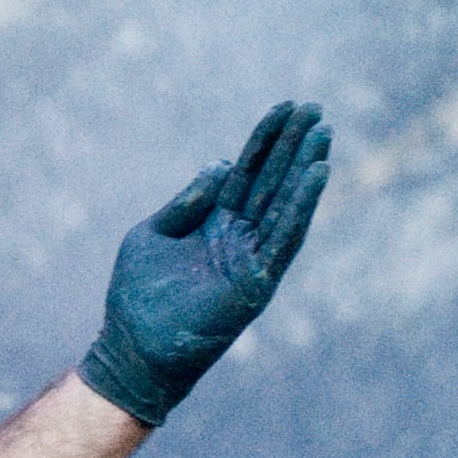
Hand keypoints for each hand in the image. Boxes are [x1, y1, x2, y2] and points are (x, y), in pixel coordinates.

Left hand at [80, 100, 329, 427]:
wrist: (134, 349)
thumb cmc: (136, 297)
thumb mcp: (150, 236)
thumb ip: (186, 203)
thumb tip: (221, 164)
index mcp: (213, 222)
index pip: (246, 172)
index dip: (265, 140)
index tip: (286, 107)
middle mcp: (239, 236)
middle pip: (272, 181)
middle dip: (292, 145)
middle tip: (315, 108)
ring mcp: (252, 257)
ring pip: (285, 203)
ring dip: (305, 168)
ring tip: (323, 133)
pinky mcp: (259, 279)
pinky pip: (285, 236)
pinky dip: (301, 205)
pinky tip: (317, 174)